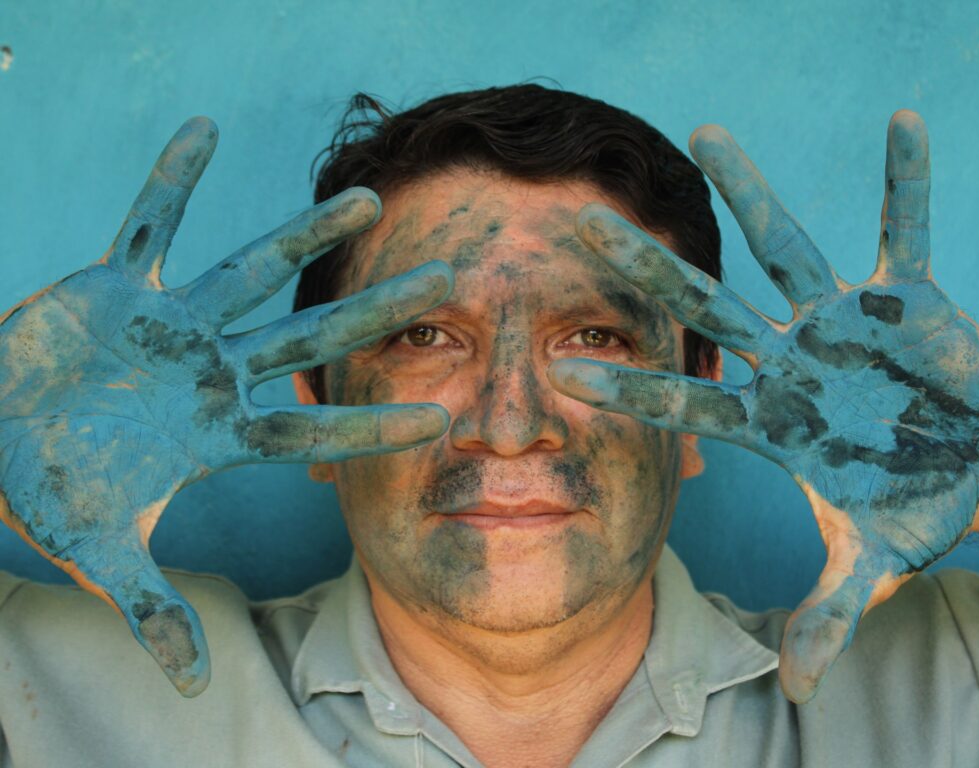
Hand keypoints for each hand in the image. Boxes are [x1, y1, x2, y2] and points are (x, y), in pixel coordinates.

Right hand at [0, 118, 451, 695]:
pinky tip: (201, 130)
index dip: (373, 426)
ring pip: (252, 271)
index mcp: (220, 430)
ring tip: (368, 199)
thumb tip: (192, 687)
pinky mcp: (120, 286)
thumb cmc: (55, 487)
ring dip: (304, 236)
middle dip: (376, 312)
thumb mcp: (107, 550)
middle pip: (311, 337)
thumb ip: (155, 609)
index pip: (312, 429)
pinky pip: (148, 225)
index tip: (444, 422)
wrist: (1, 434)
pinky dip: (169, 182)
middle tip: (450, 286)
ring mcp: (174, 324)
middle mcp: (214, 369)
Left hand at [548, 111, 978, 702]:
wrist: (973, 462)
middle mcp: (791, 361)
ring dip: (752, 195)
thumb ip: (828, 611)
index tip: (559, 367)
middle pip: (707, 309)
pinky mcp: (907, 299)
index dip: (628, 385)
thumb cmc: (909, 504)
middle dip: (648, 272)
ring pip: (787, 249)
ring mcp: (843, 324)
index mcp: (771, 420)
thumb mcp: (869, 561)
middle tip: (580, 226)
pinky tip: (906, 128)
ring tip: (706, 133)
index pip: (685, 400)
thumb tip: (799, 684)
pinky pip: (905, 229)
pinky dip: (908, 184)